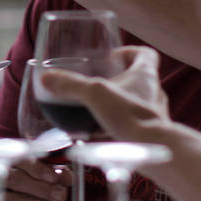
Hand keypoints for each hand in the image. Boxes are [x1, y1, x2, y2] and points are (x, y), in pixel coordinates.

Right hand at [0, 160, 70, 200]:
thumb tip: (66, 177)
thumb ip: (57, 172)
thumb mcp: (47, 169)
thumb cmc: (35, 176)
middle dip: (40, 189)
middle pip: (14, 180)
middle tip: (61, 196)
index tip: (54, 178)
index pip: (19, 159)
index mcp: (6, 155)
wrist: (19, 194)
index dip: (37, 169)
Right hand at [36, 46, 171, 143]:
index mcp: (145, 75)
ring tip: (98, 109)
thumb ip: (71, 85)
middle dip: (119, 80)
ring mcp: (154, 114)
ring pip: (137, 103)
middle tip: (99, 83)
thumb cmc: (129, 115)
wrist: (150, 149)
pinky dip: (120, 126)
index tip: (113, 57)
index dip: (130, 52)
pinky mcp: (150, 134)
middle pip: (139, 79)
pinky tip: (102, 133)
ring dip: (120, 104)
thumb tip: (46, 78)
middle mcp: (154, 93)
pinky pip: (135, 125)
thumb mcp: (94, 94)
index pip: (146, 54)